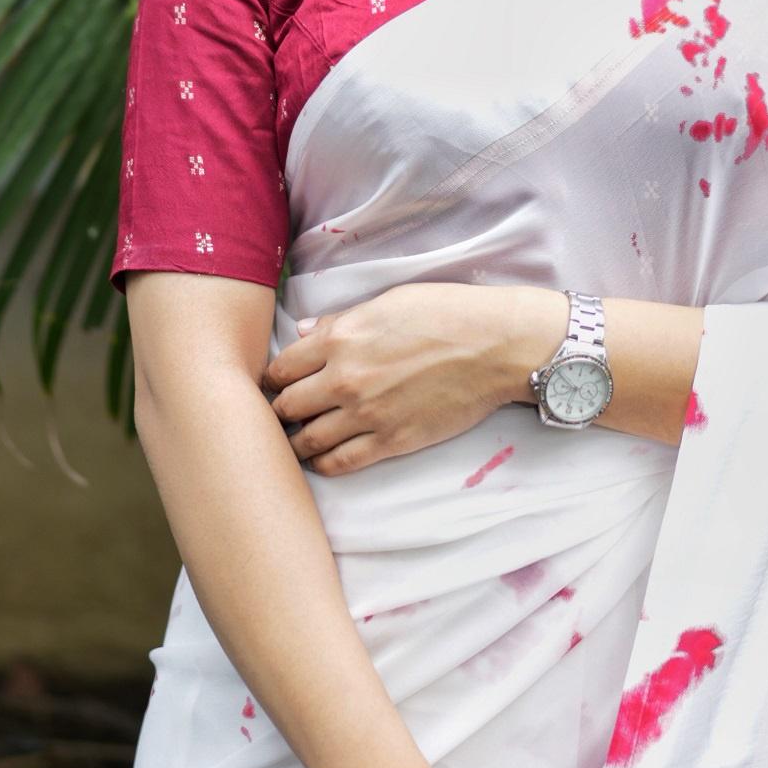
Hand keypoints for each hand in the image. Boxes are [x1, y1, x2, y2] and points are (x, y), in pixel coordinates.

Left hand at [262, 283, 560, 476]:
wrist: (495, 346)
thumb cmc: (445, 313)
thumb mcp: (387, 302)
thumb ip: (340, 321)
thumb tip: (304, 333)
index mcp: (341, 339)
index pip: (281, 368)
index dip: (272, 379)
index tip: (274, 384)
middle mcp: (345, 379)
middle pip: (287, 407)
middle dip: (280, 411)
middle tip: (283, 414)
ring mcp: (367, 415)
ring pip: (307, 441)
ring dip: (297, 442)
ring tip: (299, 439)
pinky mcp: (391, 442)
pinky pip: (340, 463)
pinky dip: (323, 464)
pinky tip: (323, 458)